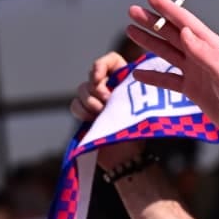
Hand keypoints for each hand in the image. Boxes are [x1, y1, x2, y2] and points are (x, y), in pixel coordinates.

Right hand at [72, 52, 142, 169]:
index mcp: (127, 82)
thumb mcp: (144, 108)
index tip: (99, 78)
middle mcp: (111, 88)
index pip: (111, 61)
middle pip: (92, 76)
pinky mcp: (86, 114)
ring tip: (101, 115)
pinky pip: (75, 105)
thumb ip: (135, 91)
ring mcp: (97, 101)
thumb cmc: (141, 134)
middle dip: (97, 90)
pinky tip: (92, 121)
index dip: (102, 65)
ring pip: (81, 90)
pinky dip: (81, 112)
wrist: (128, 158)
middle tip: (107, 103)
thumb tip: (131, 77)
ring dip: (90, 103)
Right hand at [125, 0, 218, 145]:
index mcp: (212, 47)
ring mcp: (197, 73)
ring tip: (131, 32)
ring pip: (168, 53)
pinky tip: (138, 73)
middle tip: (132, 12)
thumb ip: (203, 53)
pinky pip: (168, 80)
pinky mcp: (194, 91)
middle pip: (172, 35)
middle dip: (153, 23)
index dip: (169, 10)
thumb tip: (184, 32)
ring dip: (150, 43)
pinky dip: (153, 77)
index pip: (186, 23)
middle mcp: (203, 56)